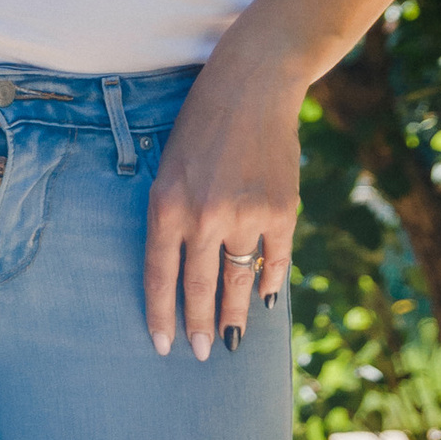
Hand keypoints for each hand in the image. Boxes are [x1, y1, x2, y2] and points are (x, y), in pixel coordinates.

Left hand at [143, 48, 301, 363]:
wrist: (251, 85)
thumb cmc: (202, 123)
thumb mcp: (171, 166)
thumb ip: (175, 217)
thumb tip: (185, 269)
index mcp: (168, 203)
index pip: (159, 275)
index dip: (161, 315)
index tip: (162, 346)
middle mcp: (204, 216)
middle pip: (199, 288)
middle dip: (199, 326)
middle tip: (201, 354)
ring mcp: (245, 216)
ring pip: (238, 282)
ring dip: (234, 315)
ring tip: (230, 339)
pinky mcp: (281, 212)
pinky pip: (273, 261)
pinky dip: (269, 282)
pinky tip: (263, 298)